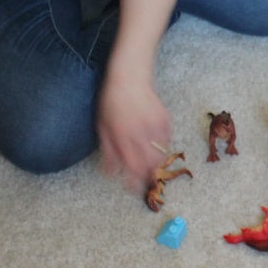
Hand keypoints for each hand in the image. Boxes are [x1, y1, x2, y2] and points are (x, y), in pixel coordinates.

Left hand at [97, 76, 172, 194]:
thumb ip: (107, 151)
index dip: (133, 181)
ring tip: (149, 166)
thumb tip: (109, 173)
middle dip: (148, 177)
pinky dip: (160, 147)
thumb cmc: (111, 102)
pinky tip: (152, 144)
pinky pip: (166, 140)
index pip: (132, 166)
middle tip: (144, 182)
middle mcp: (141, 133)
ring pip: (160, 154)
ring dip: (155, 164)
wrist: (129, 77)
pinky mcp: (165, 120)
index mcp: (123, 136)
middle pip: (150, 164)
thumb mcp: (102, 126)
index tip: (132, 189)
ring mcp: (156, 126)